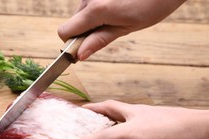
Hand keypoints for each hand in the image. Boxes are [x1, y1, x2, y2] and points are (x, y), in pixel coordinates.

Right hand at [59, 0, 185, 59]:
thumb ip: (99, 40)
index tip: (83, 49)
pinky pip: (89, 3)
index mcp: (95, 10)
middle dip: (84, 31)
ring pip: (81, 13)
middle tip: (107, 31)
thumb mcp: (126, 28)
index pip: (65, 32)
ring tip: (117, 16)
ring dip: (93, 20)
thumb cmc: (152, 4)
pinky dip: (98, 9)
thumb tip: (79, 55)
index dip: (71, 44)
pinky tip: (116, 6)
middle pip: (73, 22)